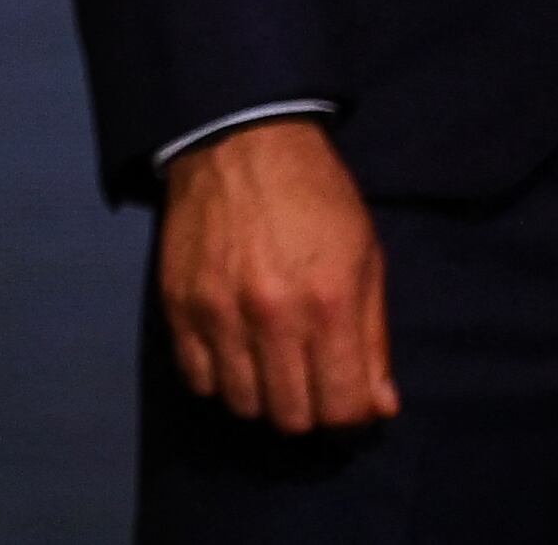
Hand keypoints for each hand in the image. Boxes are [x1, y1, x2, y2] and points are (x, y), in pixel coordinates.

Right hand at [157, 118, 396, 433]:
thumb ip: (374, 337)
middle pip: (291, 417)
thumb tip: (379, 406)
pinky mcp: (178, 305)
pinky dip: (219, 379)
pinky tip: (233, 353)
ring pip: (242, 404)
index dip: (350, 413)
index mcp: (329, 304)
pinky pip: (197, 379)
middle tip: (308, 380)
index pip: (342, 409)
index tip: (346, 395)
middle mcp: (272, 317)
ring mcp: (219, 313)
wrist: (239, 142)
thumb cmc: (316, 196)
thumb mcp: (366, 257)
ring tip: (269, 367)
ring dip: (262, 396)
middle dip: (308, 409)